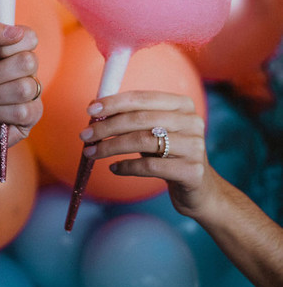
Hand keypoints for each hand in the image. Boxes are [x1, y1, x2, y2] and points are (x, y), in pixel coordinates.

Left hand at [79, 90, 218, 219]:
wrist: (201, 189)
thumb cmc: (170, 154)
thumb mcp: (156, 131)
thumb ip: (134, 119)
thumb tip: (96, 112)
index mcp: (182, 104)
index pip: (142, 98)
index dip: (114, 102)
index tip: (90, 109)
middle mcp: (192, 121)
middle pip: (140, 119)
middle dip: (107, 126)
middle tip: (85, 135)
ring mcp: (195, 146)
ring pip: (143, 141)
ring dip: (111, 147)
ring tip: (92, 152)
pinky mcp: (192, 172)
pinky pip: (151, 167)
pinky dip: (127, 167)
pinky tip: (114, 168)